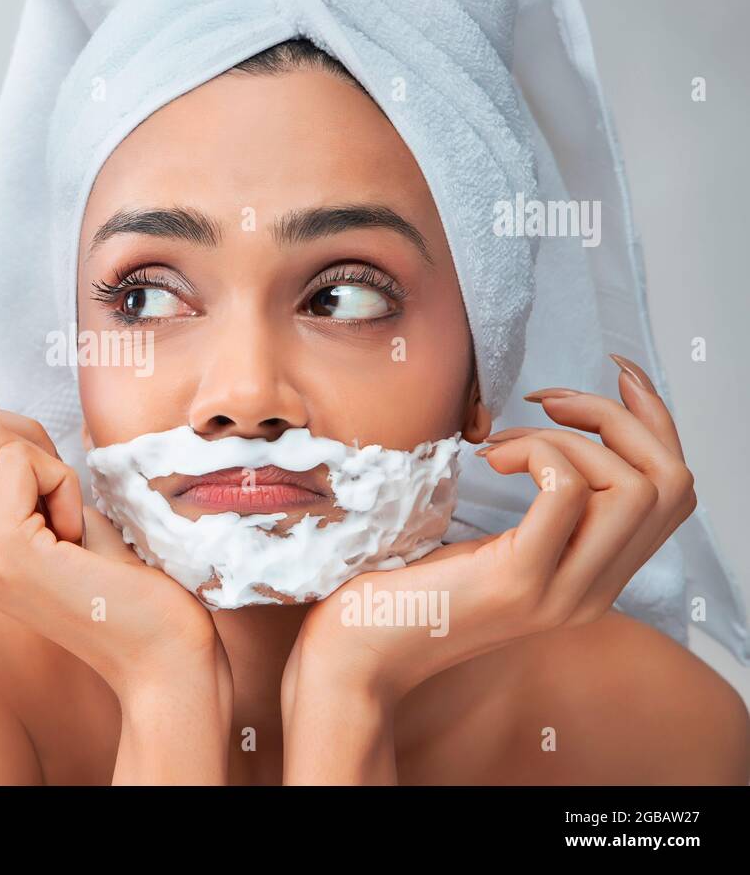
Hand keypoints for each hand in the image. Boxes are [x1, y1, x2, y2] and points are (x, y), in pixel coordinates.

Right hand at [0, 278, 229, 704]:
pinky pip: (17, 457)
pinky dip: (60, 480)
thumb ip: (2, 459)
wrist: (160, 649)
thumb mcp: (53, 500)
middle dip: (14, 427)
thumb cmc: (119, 574)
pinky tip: (76, 532)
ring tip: (69, 518)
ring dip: (44, 459)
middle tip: (56, 486)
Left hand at [283, 353, 696, 709]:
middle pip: (670, 484)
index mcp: (595, 579)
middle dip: (618, 419)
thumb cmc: (407, 590)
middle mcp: (594, 591)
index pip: (672, 495)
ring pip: (633, 486)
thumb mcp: (492, 549)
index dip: (654, 423)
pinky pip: (567, 491)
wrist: (360, 654)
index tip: (613, 378)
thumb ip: (539, 515)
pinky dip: (537, 452)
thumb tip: (552, 434)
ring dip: (571, 437)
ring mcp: (563, 591)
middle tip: (549, 401)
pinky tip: (489, 455)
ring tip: (504, 440)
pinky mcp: (519, 580)